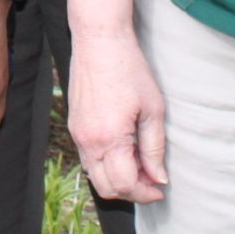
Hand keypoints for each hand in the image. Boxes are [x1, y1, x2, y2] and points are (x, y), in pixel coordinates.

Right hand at [67, 28, 166, 202]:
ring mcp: (77, 134)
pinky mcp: (74, 125)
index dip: (145, 193)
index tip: (160, 188)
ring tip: (140, 164)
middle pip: (106, 187)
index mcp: (109, 138)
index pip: (125, 185)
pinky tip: (124, 150)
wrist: (99, 40)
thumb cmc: (129, 70)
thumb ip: (155, 148)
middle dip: (131, 191)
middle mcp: (88, 141)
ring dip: (117, 179)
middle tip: (152, 180)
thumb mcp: (152, 109)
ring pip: (94, 175)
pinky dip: (105, 165)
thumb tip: (159, 178)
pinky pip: (87, 158)